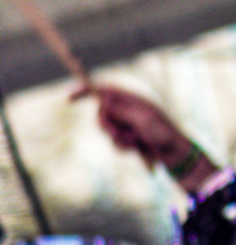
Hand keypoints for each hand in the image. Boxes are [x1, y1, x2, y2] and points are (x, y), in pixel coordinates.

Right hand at [73, 83, 217, 186]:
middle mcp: (128, 110)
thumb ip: (122, 110)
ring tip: (136, 142)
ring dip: (119, 139)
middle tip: (121, 133)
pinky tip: (137, 149)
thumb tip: (103, 101)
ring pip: (107, 130)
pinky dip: (123, 147)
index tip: (69, 97)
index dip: (86, 91)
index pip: (105, 90)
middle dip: (107, 125)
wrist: (175, 155)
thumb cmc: (163, 134)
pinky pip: (114, 142)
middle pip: (101, 113)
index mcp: (132, 99)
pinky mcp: (129, 138)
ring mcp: (128, 124)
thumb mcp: (143, 120)